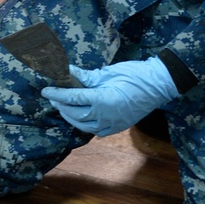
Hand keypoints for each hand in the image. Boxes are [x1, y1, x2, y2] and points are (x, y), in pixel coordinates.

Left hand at [42, 57, 177, 136]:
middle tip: (52, 97)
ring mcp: (112, 124)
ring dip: (70, 117)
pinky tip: (79, 117)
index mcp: (102, 100)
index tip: (45, 90)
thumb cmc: (134, 74)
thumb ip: (86, 77)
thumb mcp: (108, 73)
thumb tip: (68, 72)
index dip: (57, 94)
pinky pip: (96, 131)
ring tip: (62, 107)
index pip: (73, 98)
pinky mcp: (117, 127)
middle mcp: (105, 116)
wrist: (158, 85)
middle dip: (61, 106)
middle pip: (75, 114)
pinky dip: (84, 125)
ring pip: (83, 126)